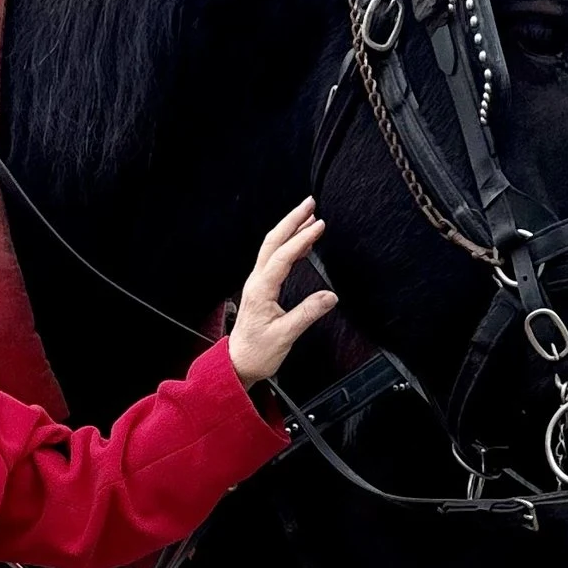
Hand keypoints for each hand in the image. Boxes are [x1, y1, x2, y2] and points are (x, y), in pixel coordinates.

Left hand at [227, 199, 336, 384]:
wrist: (238, 364)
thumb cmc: (257, 352)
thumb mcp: (285, 336)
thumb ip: (307, 314)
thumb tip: (330, 296)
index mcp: (261, 290)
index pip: (283, 257)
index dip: (302, 239)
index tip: (320, 226)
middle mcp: (256, 282)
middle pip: (273, 242)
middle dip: (292, 220)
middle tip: (310, 203)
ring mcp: (257, 284)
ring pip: (272, 247)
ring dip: (290, 229)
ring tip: (309, 216)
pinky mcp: (261, 289)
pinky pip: (274, 259)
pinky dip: (289, 245)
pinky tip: (302, 243)